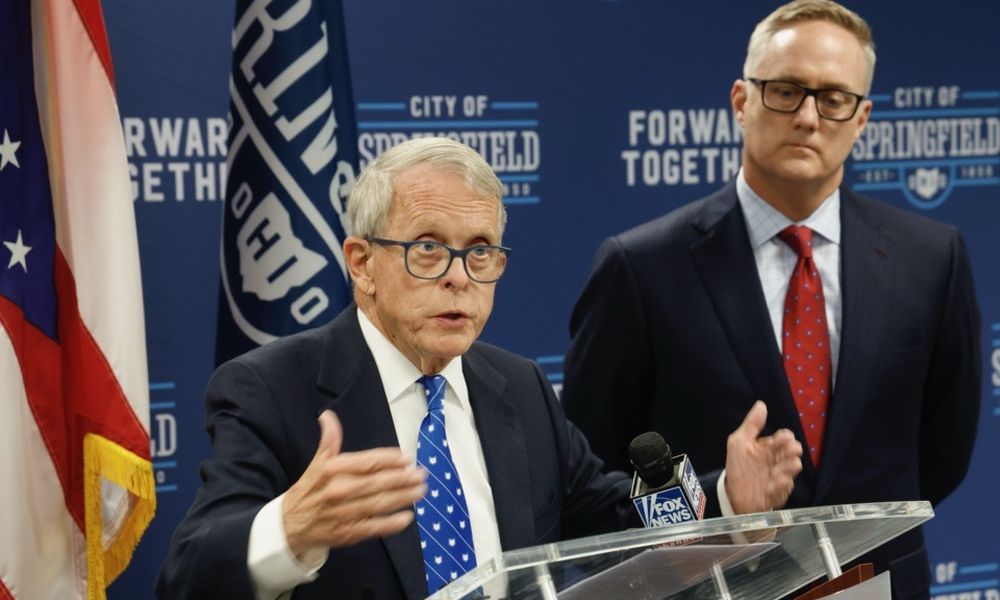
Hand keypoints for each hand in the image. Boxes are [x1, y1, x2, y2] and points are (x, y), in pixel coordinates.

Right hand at [282, 410, 426, 557]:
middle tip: (422, 474)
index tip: (407, 458)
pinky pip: (373, 527)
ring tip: (421, 490)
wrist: (289, 524)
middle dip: (403, 478)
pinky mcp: (346, 533)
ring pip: (379, 504)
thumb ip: (328, 440)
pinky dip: (391, 524)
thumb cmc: (310, 489)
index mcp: (331, 471)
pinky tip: (407, 517)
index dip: (389, 459)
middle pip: (377, 483)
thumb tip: (327, 415)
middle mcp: (337, 491)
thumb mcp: (317, 462)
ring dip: (403, 497)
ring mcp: (343, 513)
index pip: (367, 462)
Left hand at [724, 400, 802, 513]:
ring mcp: (780, 476)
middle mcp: (778, 460)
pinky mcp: (778, 492)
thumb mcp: (740, 442)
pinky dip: (780, 485)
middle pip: (793, 451)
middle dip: (792, 450)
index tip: (783, 438)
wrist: (732, 494)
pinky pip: (784, 489)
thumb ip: (751, 424)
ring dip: (788, 467)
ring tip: (780, 469)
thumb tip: (761, 404)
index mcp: (770, 447)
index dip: (785, 437)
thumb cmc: (738, 466)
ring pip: (793, 469)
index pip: (784, 437)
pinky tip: (774, 483)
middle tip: (789, 451)